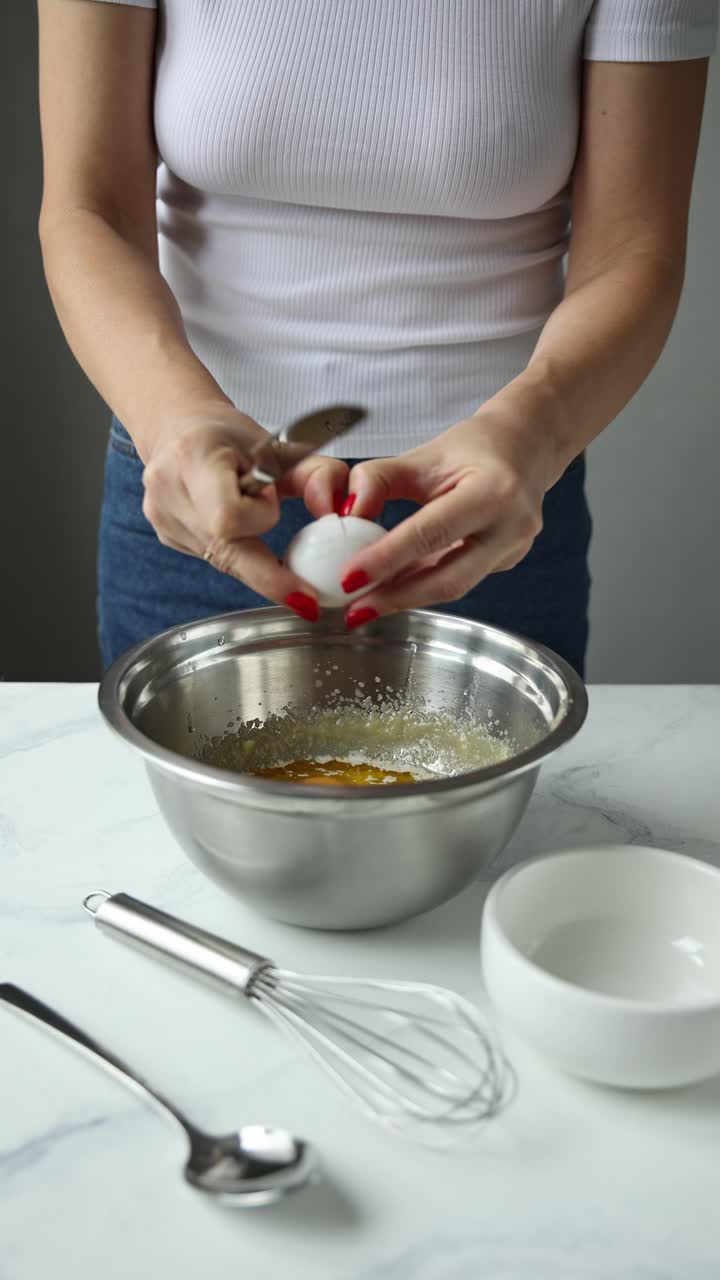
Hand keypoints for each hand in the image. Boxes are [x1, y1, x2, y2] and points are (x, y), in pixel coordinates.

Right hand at [140, 403, 348, 617]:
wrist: (177, 426)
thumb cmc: (229, 433)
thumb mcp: (278, 443)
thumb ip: (317, 473)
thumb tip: (345, 508)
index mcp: (194, 458)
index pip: (229, 516)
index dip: (259, 519)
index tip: (281, 518)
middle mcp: (170, 492)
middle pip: (226, 553)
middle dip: (270, 578)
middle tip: (306, 600)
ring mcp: (163, 519)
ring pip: (223, 559)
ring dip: (250, 548)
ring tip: (249, 513)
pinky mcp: (167, 536)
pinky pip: (213, 556)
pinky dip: (234, 547)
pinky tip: (232, 524)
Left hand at [338, 412, 556, 627]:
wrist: (524, 448)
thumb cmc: (473, 448)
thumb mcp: (422, 454)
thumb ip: (378, 479)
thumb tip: (346, 515)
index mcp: (493, 491)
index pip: (431, 533)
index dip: (387, 559)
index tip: (349, 578)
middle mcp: (512, 526)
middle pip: (447, 578)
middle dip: (396, 598)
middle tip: (354, 611)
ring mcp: (514, 549)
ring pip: (453, 586)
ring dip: (407, 596)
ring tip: (366, 603)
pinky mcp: (507, 562)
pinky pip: (460, 579)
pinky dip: (424, 584)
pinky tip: (395, 587)